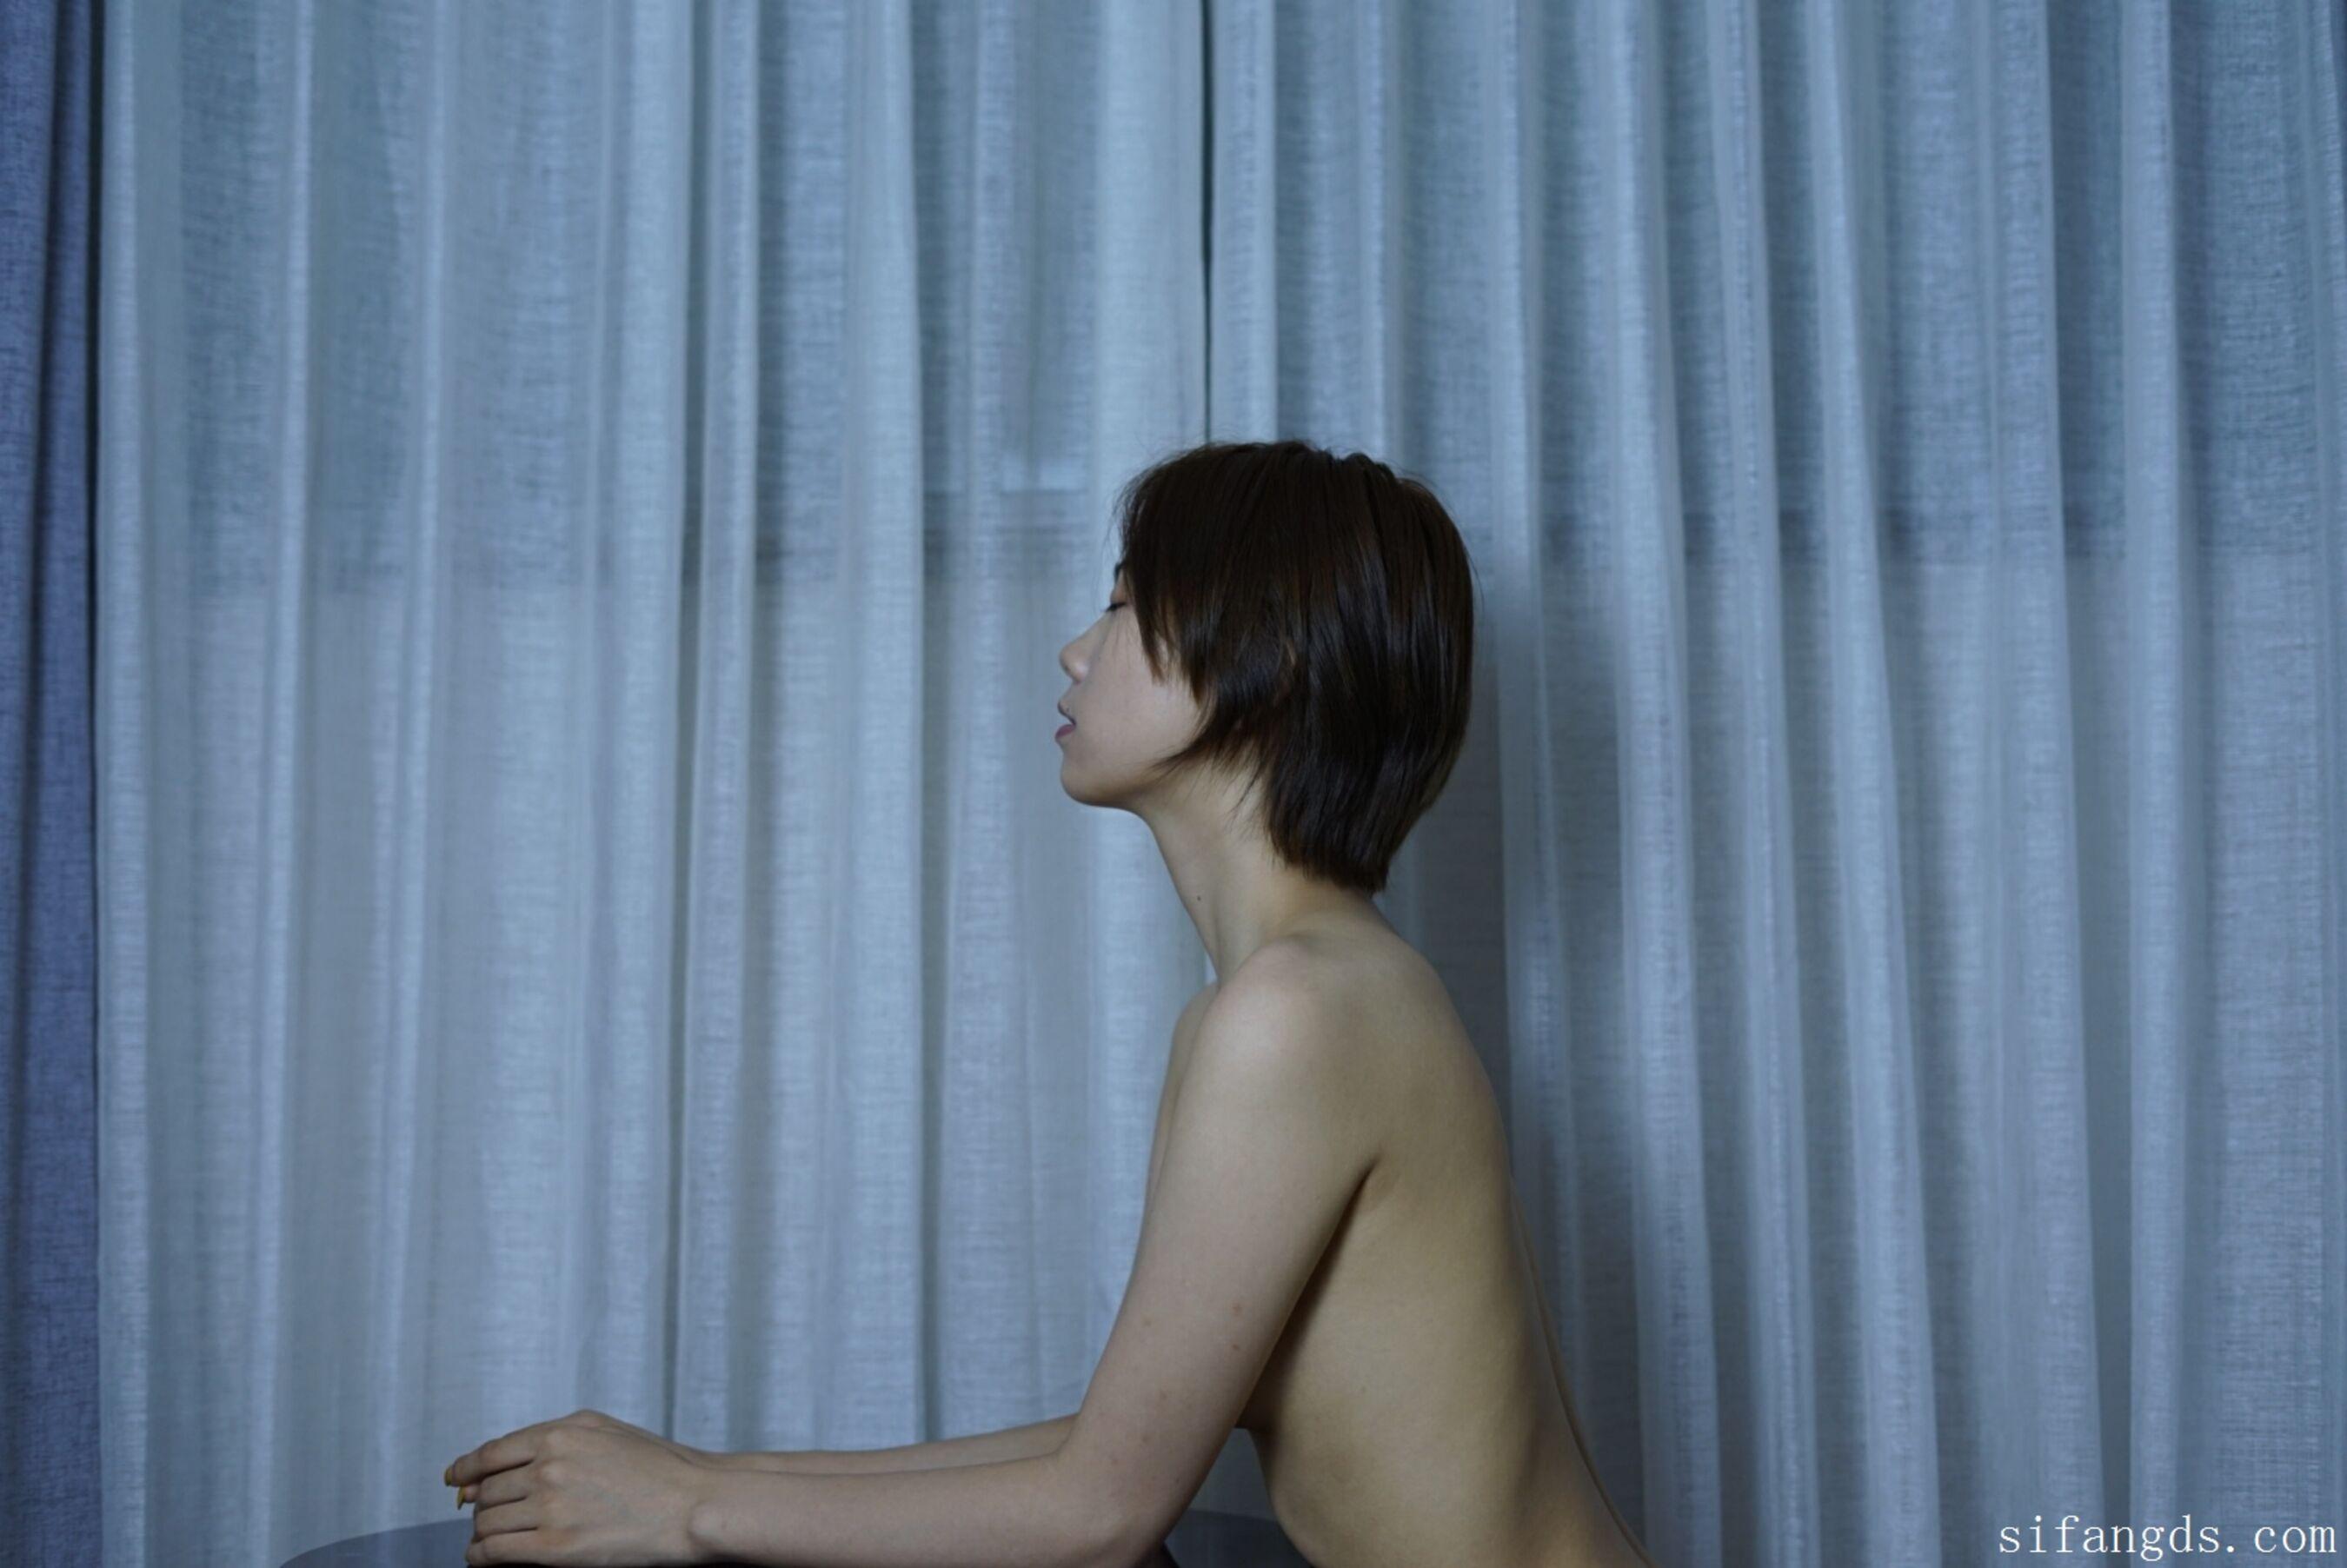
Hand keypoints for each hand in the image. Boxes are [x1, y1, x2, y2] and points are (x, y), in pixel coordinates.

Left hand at [446, 1408, 713, 1565]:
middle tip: (491, 1514)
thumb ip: (548, 1439)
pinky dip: (480, 1557)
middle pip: (486, 1492)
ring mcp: (551, 1508)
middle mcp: (549, 1468)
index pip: (489, 1454)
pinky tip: (485, 1558)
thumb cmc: (657, 1468)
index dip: (465, 1469)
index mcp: (559, 1435)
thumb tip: (488, 1468)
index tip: (455, 1479)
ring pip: (486, 1522)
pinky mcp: (556, 1548)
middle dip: (482, 1505)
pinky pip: (495, 1553)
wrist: (693, 1504)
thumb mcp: (602, 1431)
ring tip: (492, 1538)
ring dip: (483, 1532)